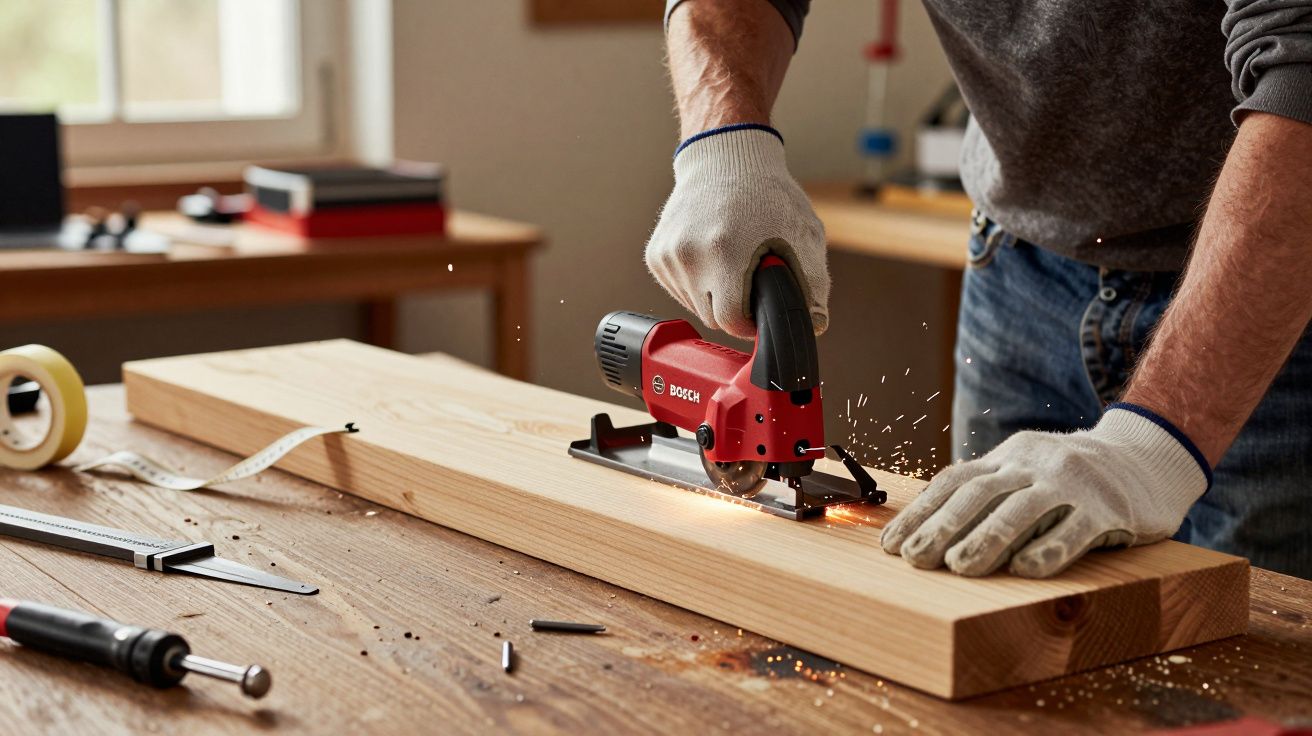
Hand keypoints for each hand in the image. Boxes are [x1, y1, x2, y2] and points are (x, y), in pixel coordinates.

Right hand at [645, 125, 829, 338]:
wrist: (725, 158)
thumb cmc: (767, 194)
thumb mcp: (803, 235)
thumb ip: (813, 284)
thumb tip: (814, 323)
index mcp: (725, 251)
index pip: (730, 321)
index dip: (749, 322)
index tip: (759, 310)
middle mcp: (689, 255)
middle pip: (712, 317)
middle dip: (734, 307)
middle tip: (749, 278)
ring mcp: (668, 256)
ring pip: (694, 306)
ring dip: (714, 295)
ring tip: (730, 261)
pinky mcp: (655, 256)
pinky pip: (679, 291)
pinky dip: (697, 283)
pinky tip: (711, 257)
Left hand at [880, 405, 1210, 577]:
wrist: (1148, 458)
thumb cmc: (1074, 478)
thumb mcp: (1027, 474)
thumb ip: (989, 496)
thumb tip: (930, 534)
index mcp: (1008, 456)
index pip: (954, 482)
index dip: (920, 512)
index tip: (891, 544)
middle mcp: (1034, 463)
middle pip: (979, 494)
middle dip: (942, 527)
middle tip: (914, 558)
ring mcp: (1073, 482)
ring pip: (1022, 509)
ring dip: (987, 538)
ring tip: (959, 566)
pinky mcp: (1110, 506)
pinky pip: (1076, 528)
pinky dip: (1049, 548)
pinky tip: (1026, 569)